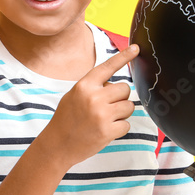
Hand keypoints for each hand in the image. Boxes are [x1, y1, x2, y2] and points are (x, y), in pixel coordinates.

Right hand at [41, 45, 139, 169]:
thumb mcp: (74, 95)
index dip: (124, 56)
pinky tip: (105, 131)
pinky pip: (126, 124)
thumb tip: (116, 85)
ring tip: (106, 119)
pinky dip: (119, 128)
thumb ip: (93, 87)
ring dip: (122, 113)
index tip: (137, 49)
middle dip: (120, 98)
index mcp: (84, 86)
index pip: (107, 67)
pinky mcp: (107, 131)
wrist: (57, 145)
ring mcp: (101, 115)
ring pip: (129, 106)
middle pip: (124, 89)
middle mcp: (93, 97)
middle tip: (107, 107)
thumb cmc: (66, 119)